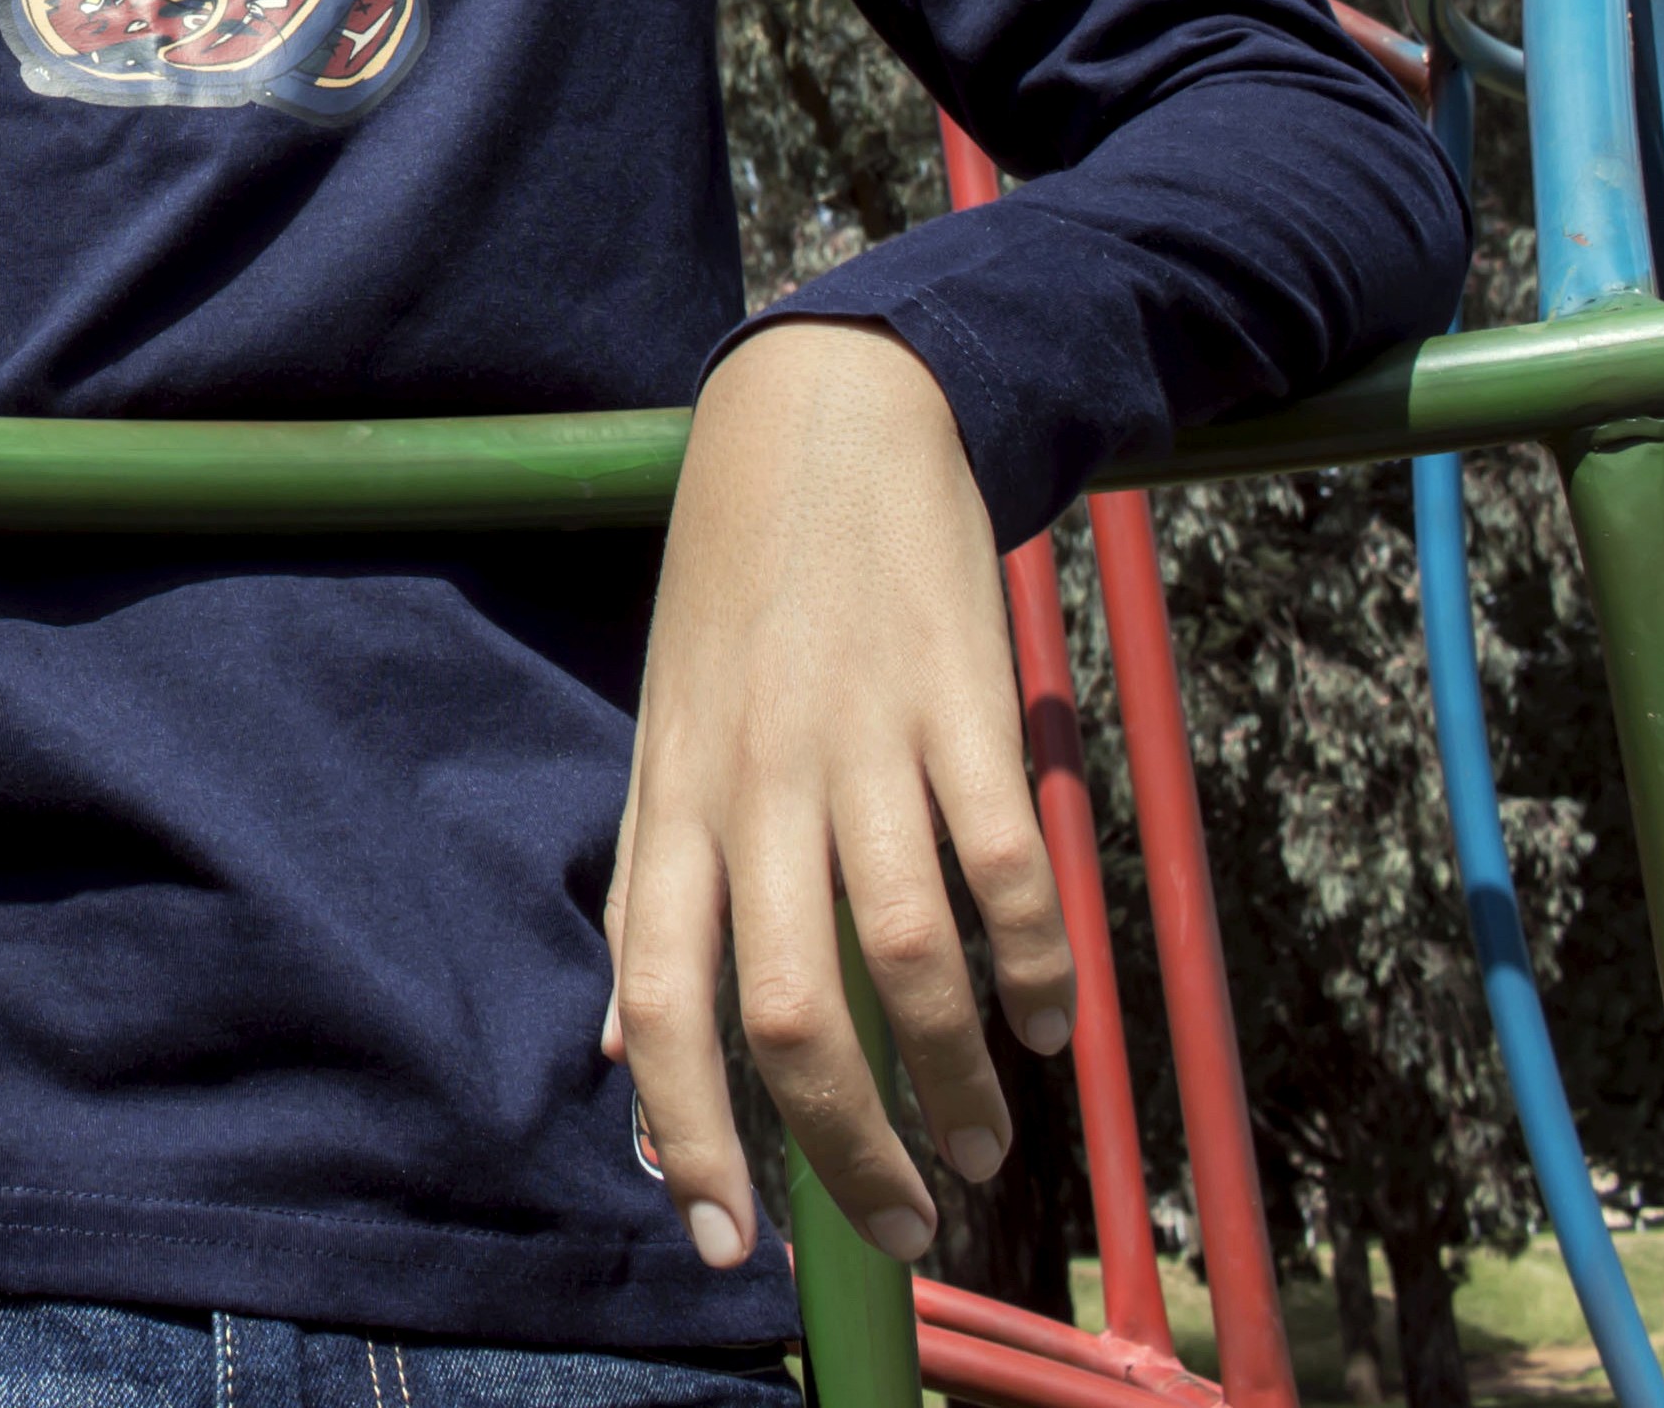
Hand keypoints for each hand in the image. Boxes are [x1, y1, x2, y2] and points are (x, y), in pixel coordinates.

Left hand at [603, 318, 1069, 1274]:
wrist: (825, 418)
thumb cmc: (736, 593)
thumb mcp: (664, 731)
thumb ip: (652, 886)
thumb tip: (618, 1048)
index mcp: (675, 798)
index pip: (654, 998)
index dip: (683, 1132)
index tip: (726, 1245)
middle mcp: (755, 782)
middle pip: (788, 1011)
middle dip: (843, 1147)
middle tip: (899, 1223)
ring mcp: (860, 742)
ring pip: (908, 957)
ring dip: (957, 1076)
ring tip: (981, 1143)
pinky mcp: (959, 703)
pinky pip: (1002, 866)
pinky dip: (1034, 967)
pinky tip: (1045, 1024)